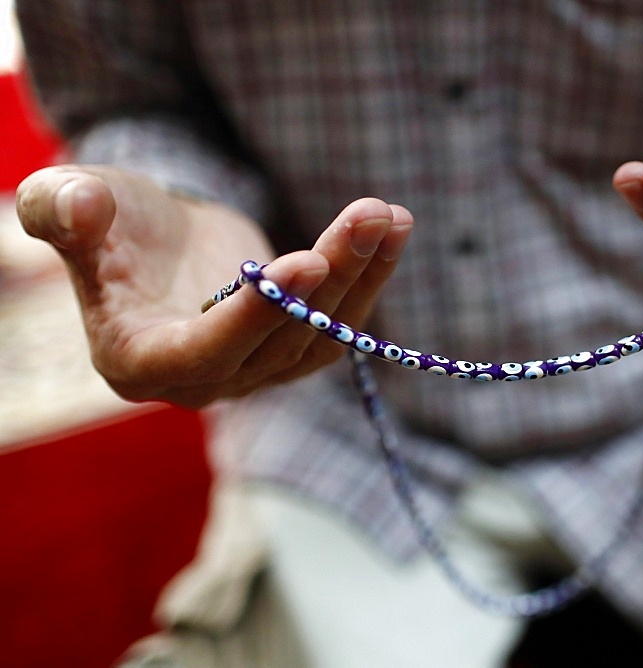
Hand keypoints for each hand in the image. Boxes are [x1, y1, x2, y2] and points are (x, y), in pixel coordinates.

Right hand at [16, 166, 411, 407]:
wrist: (156, 239)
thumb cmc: (107, 221)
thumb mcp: (69, 203)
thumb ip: (63, 208)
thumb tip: (77, 205)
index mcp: (139, 360)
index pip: (204, 351)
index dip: (255, 314)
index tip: (305, 262)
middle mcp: (203, 381)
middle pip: (280, 340)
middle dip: (330, 275)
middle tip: (369, 214)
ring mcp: (255, 372)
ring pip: (322, 333)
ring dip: (362, 273)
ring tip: (390, 214)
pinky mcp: (292, 352)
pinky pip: (341, 324)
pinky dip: (371, 278)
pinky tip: (394, 229)